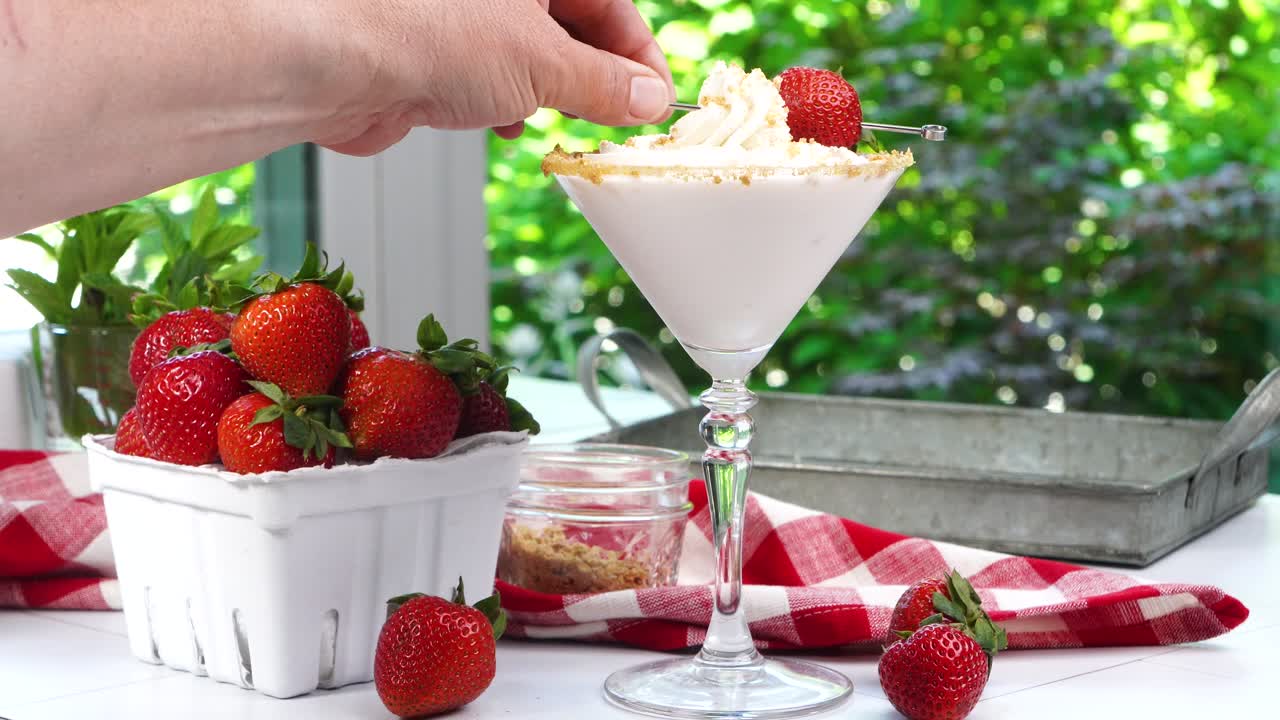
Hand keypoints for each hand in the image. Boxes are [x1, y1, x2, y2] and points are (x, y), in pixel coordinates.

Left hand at [311, 0, 673, 155]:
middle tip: (620, 119)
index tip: (657, 100)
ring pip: (532, 57)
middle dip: (598, 77)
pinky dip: (509, 105)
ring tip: (564, 122)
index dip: (639, 55)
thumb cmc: (420, 30)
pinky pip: (492, 80)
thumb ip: (602, 83)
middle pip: (572, 27)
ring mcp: (463, 19)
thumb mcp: (540, 62)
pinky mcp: (435, 57)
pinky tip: (509, 126)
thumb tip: (645, 98)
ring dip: (554, 94)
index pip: (609, 3)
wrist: (332, 63)